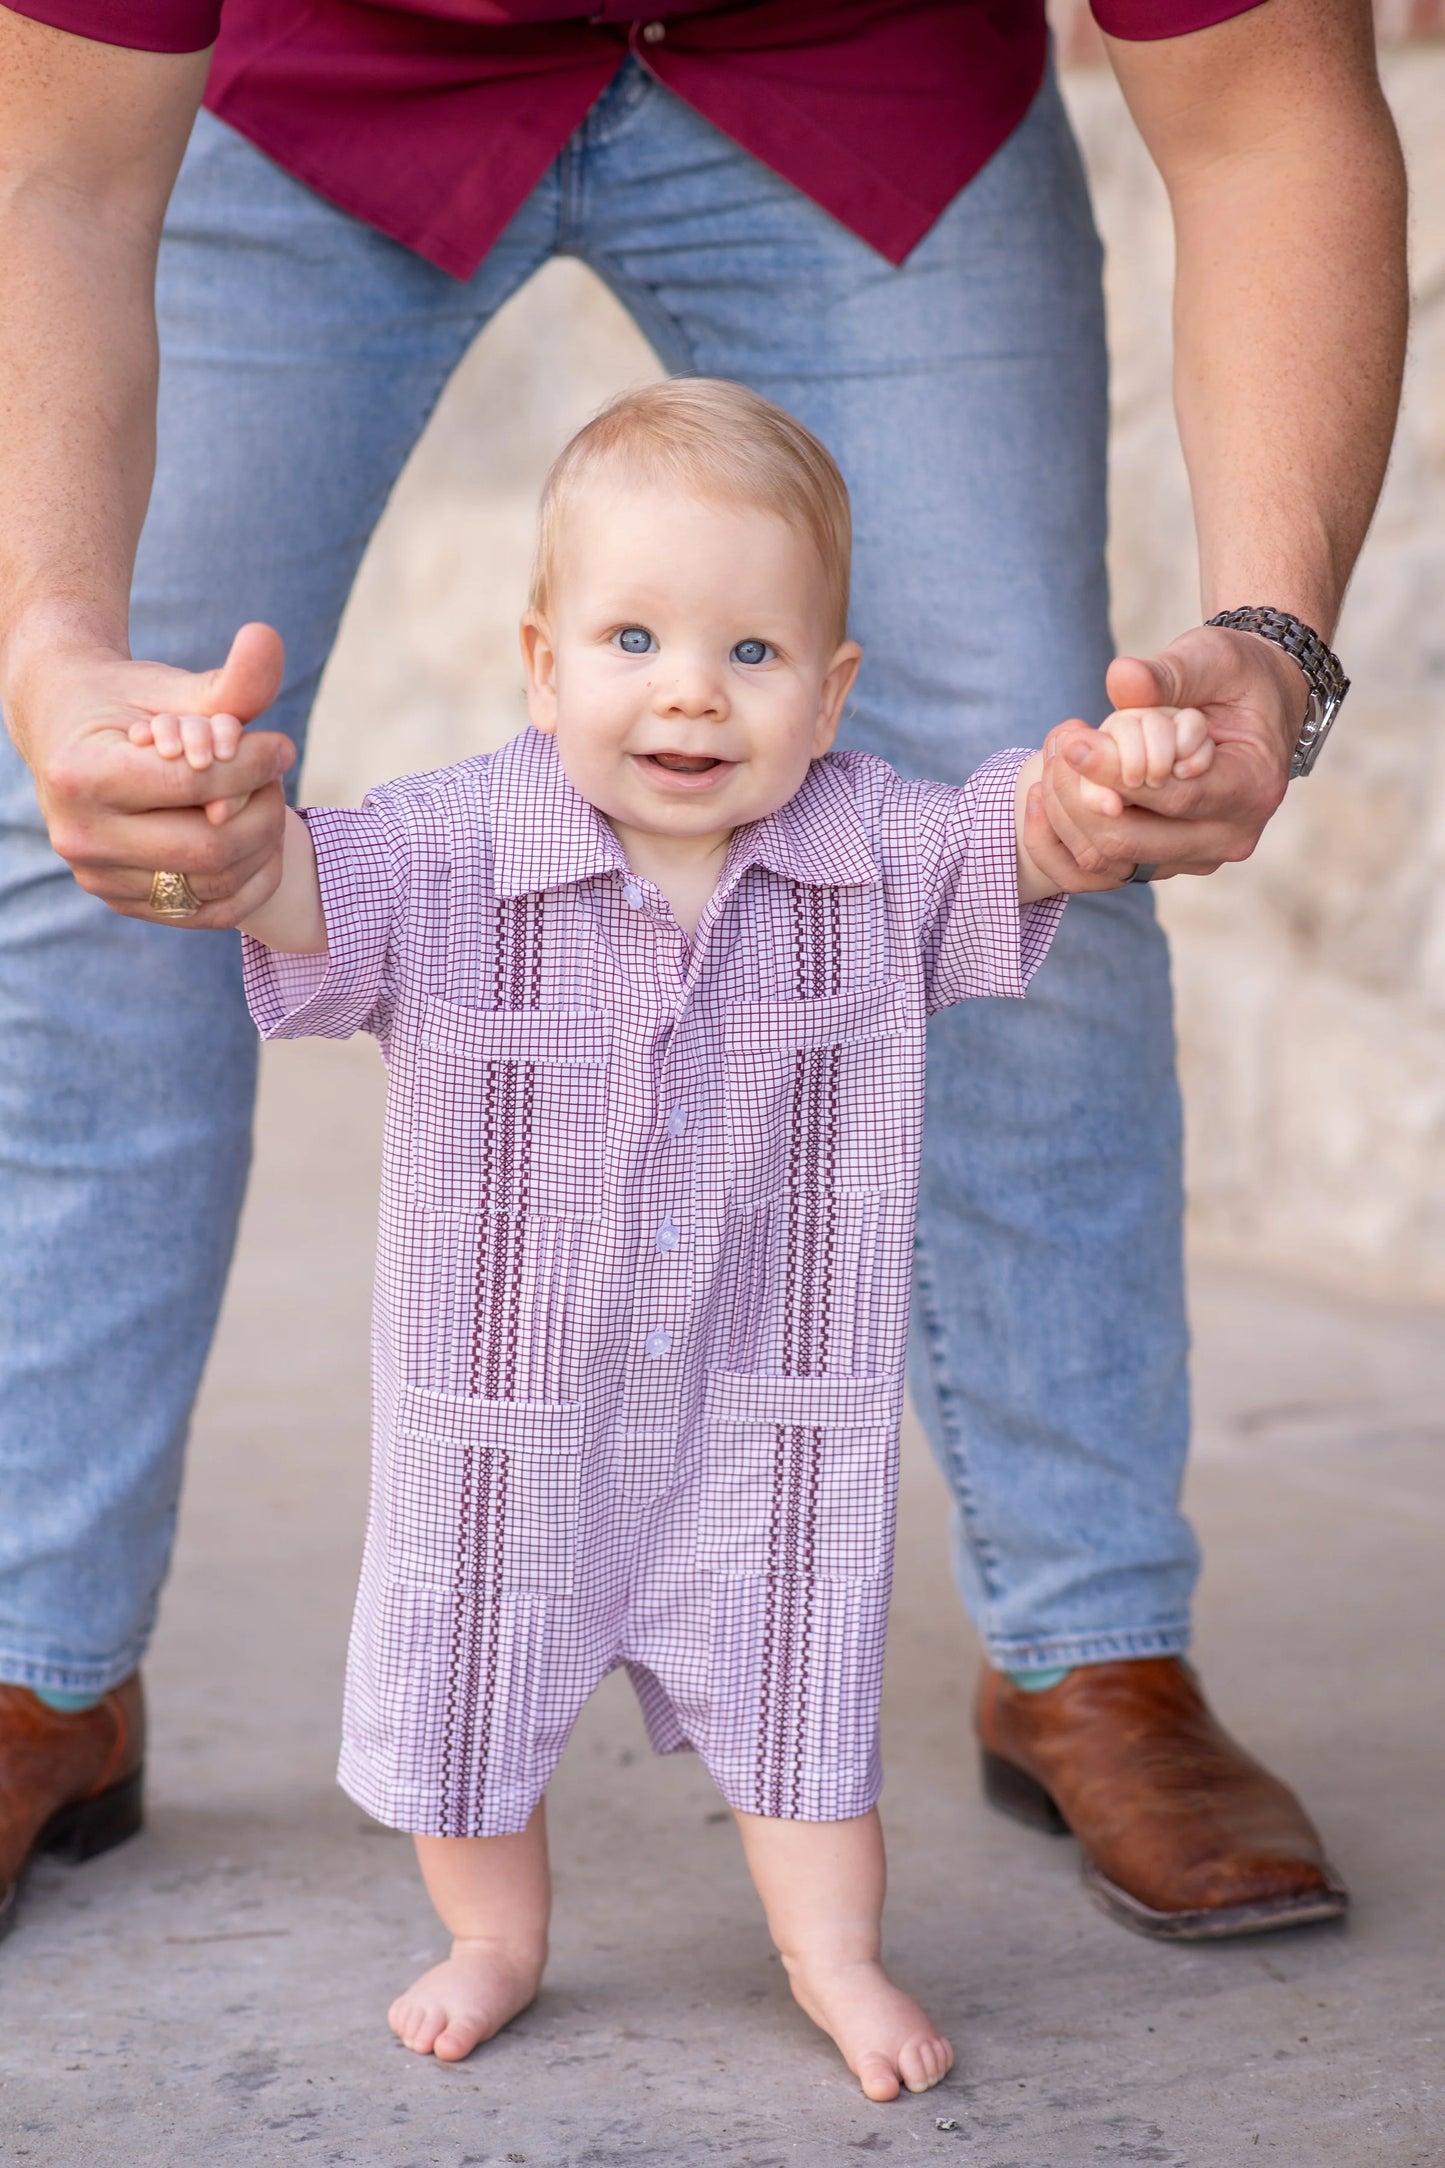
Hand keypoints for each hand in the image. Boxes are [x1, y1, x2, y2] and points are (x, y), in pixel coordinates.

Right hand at [6, 620, 296, 927]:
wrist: (67, 732)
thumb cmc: (127, 702)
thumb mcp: (172, 686)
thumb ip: (228, 678)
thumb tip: (270, 637)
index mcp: (80, 774)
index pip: (194, 785)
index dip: (254, 764)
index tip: (281, 745)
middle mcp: (80, 836)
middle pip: (210, 846)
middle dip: (263, 810)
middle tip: (276, 778)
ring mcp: (98, 878)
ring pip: (215, 884)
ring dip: (262, 844)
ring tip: (264, 800)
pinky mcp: (123, 902)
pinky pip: (209, 914)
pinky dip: (251, 883)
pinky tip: (262, 844)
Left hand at [1038, 624, 1306, 882]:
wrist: (1253, 709)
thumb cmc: (1235, 677)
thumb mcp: (1212, 659)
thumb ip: (1169, 672)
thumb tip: (1120, 678)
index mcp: (1252, 788)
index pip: (1173, 797)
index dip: (1114, 772)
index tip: (1072, 743)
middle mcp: (1228, 837)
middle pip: (1129, 840)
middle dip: (1079, 795)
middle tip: (1060, 745)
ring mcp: (1194, 858)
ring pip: (1106, 859)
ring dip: (1065, 814)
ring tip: (1054, 758)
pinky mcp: (1162, 865)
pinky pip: (1096, 871)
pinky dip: (1060, 839)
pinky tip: (1041, 796)